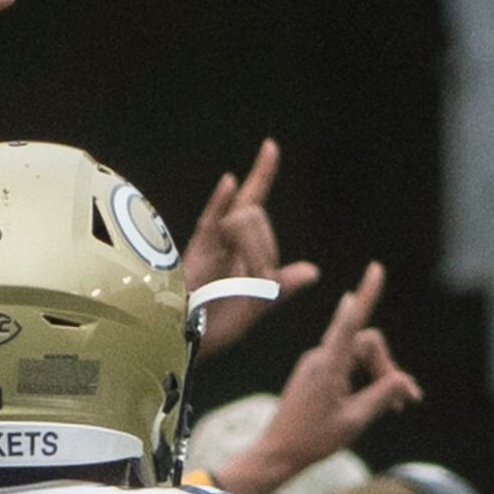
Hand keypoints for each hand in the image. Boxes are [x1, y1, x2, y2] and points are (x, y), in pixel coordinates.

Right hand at [180, 139, 320, 354]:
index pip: (255, 209)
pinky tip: (230, 181)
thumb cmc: (210, 331)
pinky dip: (220, 201)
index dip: (262, 180)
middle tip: (257, 282)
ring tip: (244, 281)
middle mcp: (222, 242)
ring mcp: (208, 245)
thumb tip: (314, 271)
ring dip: (256, 250)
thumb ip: (280, 288)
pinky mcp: (194, 254)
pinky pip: (211, 221)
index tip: (269, 147)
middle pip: (255, 217)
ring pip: (245, 221)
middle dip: (265, 248)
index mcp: (238, 251)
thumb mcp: (253, 310)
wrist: (179, 345)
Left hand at [210, 261, 418, 493]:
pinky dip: (366, 381)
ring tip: (396, 407)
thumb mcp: (355, 420)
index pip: (350, 322)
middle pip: (367, 344)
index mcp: (328, 366)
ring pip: (360, 356)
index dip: (368, 295)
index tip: (376, 269)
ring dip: (380, 377)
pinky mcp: (316, 372)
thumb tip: (402, 380)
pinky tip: (379, 403)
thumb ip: (382, 395)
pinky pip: (348, 366)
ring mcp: (317, 363)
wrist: (277, 454)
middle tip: (404, 403)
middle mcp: (320, 358)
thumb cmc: (312, 440)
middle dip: (388, 368)